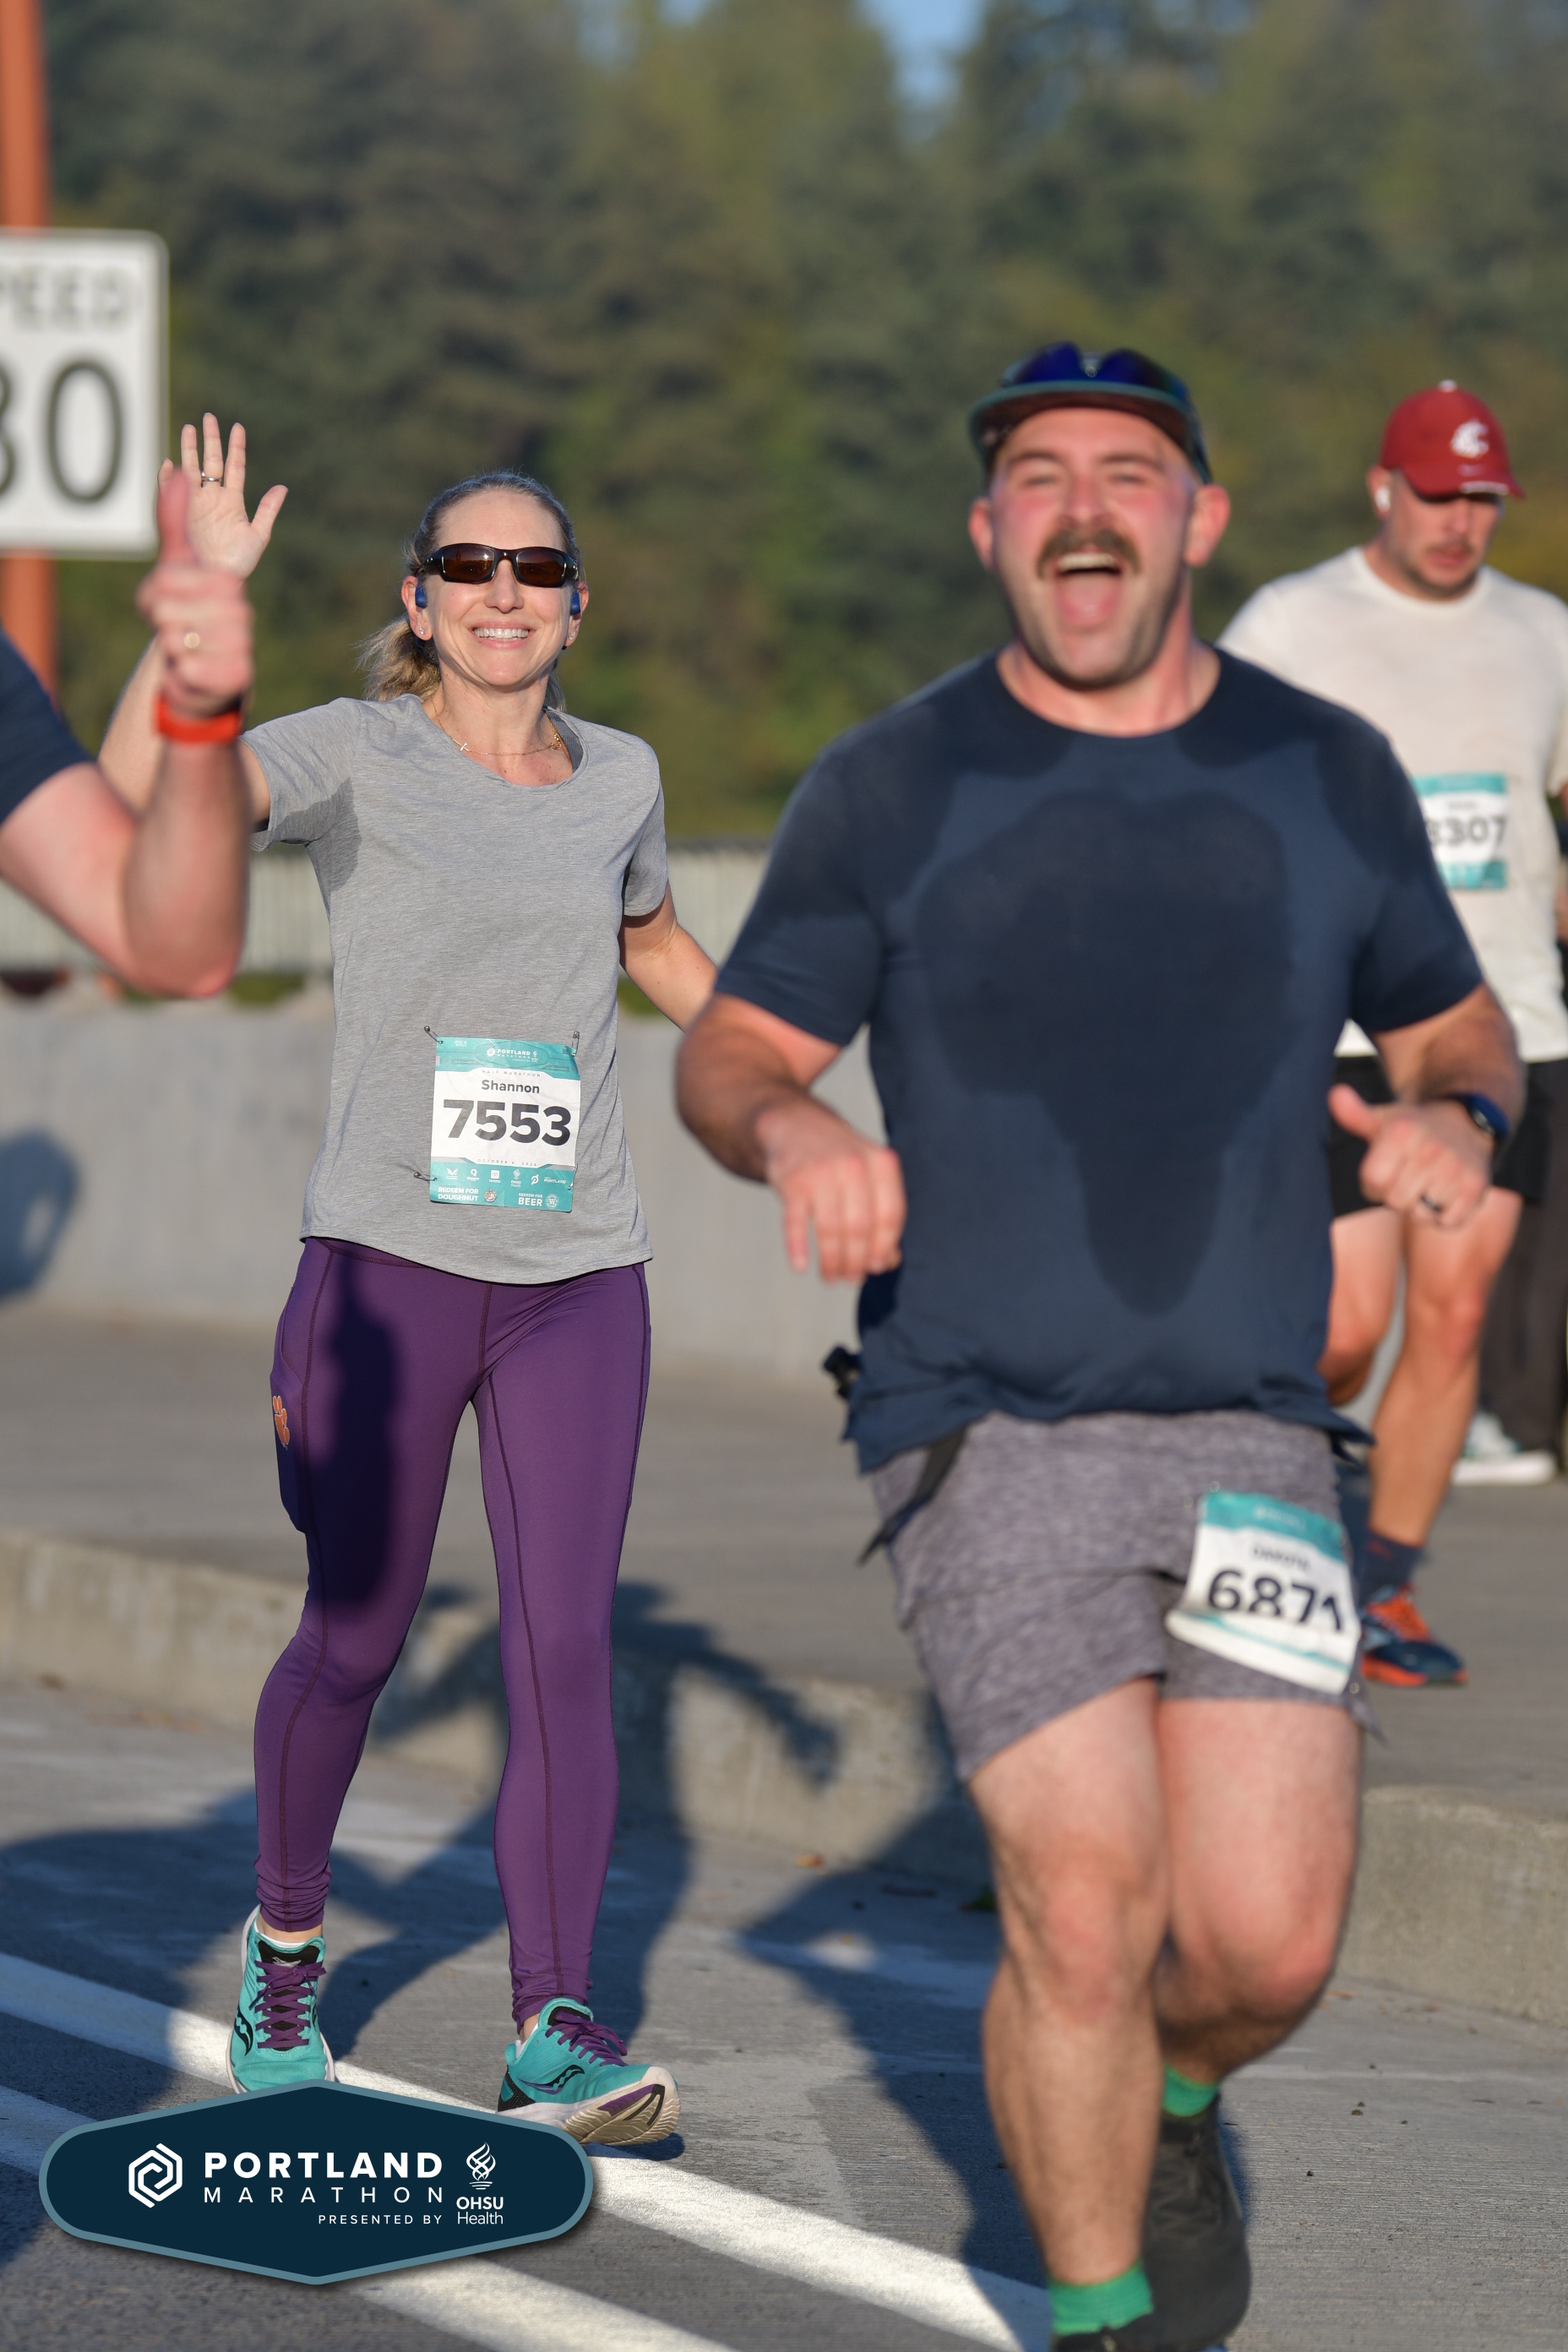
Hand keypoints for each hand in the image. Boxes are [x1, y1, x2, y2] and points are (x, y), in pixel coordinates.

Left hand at [136, 469, 254, 718]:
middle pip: (166, 610)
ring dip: (170, 649)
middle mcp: (241, 610)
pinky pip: (188, 669)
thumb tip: (175, 469)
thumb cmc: (185, 617)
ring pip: (174, 640)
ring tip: (186, 651)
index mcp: (227, 580)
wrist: (202, 678)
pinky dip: (183, 674)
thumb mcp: (174, 567)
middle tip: (176, 632)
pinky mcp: (239, 676)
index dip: (153, 597)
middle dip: (160, 624)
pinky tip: (194, 673)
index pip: (166, 580)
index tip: (166, 607)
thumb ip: (172, 519)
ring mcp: (243, 643)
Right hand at [158, 413, 286, 579]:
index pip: (234, 468)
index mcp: (232, 502)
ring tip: (189, 428)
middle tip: (208, 418)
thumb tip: (282, 487)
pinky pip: (170, 493)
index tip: (238, 427)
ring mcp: (195, 505)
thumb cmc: (238, 563)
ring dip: (189, 450)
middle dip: (210, 440)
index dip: (236, 447)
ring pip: (191, 470)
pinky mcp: (180, 515)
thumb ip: (267, 510)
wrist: (217, 579)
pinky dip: (168, 479)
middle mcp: (213, 499)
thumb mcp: (258, 535)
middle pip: (211, 462)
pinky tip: (169, 464)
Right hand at [756, 1095, 904, 1280]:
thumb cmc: (838, 1160)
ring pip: (831, 1229)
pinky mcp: (791, 1181)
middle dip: (857, 1261)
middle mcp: (853, 1164)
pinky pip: (795, 1222)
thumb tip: (889, 1261)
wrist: (793, 1125)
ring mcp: (821, 1172)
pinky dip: (798, 1248)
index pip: (890, 1216)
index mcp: (881, 1162)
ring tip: (831, 1277)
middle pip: (861, 1227)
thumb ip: (882, 1214)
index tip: (876, 1267)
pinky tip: (801, 1267)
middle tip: (851, 1278)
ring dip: (832, 1261)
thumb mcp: (869, 1175)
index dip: (884, 1248)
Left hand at [1329, 1085, 1492, 1229]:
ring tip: (1429, 1181)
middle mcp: (1432, 1148)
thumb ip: (1354, 1114)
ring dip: (1421, 1205)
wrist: (1466, 1125)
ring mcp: (1457, 1169)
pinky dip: (1443, 1215)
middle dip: (1397, 1193)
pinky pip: (1447, 1222)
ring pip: (1420, 1214)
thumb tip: (1335, 1094)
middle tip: (1411, 1174)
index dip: (1375, 1181)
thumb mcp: (1383, 1119)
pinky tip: (1446, 1191)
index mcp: (1402, 1132)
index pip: (1372, 1181)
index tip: (1388, 1167)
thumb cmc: (1413, 1129)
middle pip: (1395, 1200)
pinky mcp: (1476, 1188)